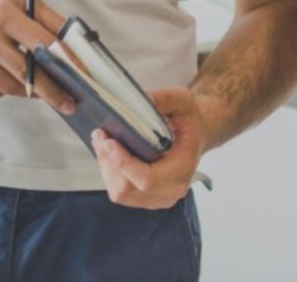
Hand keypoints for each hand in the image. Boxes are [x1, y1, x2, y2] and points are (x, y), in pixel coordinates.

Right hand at [0, 0, 76, 112]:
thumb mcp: (16, 1)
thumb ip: (47, 20)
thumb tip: (75, 45)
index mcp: (3, 13)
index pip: (41, 42)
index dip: (64, 61)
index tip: (81, 77)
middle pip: (26, 72)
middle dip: (51, 90)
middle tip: (68, 103)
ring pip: (9, 87)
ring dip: (27, 89)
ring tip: (36, 84)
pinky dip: (3, 90)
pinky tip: (4, 76)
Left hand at [92, 87, 205, 208]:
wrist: (196, 134)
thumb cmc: (190, 120)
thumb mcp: (183, 100)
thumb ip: (164, 99)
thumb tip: (142, 101)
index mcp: (183, 167)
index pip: (147, 179)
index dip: (123, 164)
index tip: (109, 142)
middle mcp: (172, 188)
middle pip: (128, 189)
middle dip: (108, 162)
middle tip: (100, 136)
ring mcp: (159, 197)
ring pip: (120, 193)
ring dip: (106, 168)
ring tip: (102, 143)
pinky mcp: (148, 198)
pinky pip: (121, 193)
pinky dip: (111, 174)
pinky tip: (109, 155)